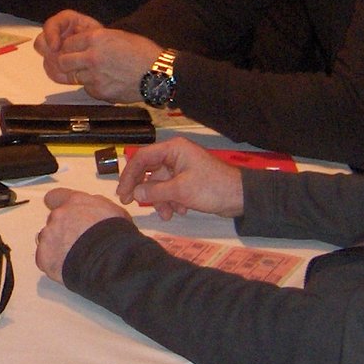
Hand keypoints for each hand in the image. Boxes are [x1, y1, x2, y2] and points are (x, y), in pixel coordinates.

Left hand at [33, 187, 131, 278]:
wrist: (108, 260)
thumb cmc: (115, 237)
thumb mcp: (114, 211)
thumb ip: (97, 206)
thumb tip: (95, 210)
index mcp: (75, 202)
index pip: (55, 197)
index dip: (58, 204)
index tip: (61, 209)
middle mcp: (58, 216)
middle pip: (53, 220)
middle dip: (62, 229)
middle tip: (77, 240)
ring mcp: (49, 236)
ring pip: (47, 239)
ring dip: (57, 245)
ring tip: (75, 256)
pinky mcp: (44, 256)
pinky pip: (44, 258)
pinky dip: (53, 262)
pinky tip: (68, 266)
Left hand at [35, 10, 160, 99]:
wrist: (158, 75)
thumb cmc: (142, 52)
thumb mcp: (118, 36)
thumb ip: (96, 40)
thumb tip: (80, 45)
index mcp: (96, 39)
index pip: (67, 43)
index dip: (69, 47)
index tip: (73, 50)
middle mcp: (91, 57)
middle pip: (62, 62)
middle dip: (66, 63)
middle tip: (75, 64)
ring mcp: (94, 77)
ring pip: (73, 77)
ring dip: (80, 75)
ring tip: (96, 73)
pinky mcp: (100, 93)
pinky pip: (87, 89)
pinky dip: (92, 86)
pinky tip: (106, 82)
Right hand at [116, 138, 244, 219]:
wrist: (241, 197)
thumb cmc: (212, 188)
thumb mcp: (180, 191)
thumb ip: (155, 192)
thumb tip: (135, 194)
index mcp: (173, 149)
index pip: (142, 158)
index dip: (129, 175)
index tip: (122, 193)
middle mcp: (175, 155)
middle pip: (149, 171)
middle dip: (145, 190)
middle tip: (132, 203)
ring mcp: (182, 167)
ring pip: (160, 183)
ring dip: (161, 200)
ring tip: (167, 214)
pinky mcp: (188, 179)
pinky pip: (171, 188)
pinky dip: (172, 200)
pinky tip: (180, 211)